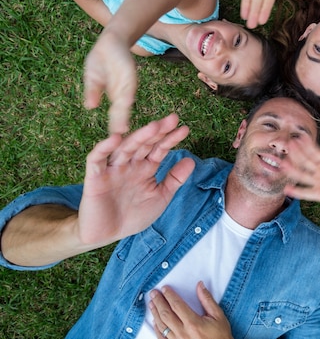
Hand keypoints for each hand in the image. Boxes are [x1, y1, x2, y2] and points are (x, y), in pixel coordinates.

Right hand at [78, 113, 193, 244]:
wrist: (106, 235)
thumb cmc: (133, 215)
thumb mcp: (160, 197)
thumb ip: (174, 179)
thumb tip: (192, 160)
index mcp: (145, 168)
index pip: (159, 149)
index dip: (171, 139)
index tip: (185, 129)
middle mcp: (130, 165)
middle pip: (144, 144)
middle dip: (158, 132)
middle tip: (172, 119)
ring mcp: (112, 169)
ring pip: (125, 148)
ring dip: (139, 137)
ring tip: (154, 126)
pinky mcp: (95, 178)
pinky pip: (96, 159)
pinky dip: (104, 148)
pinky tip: (116, 138)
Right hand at [83, 30, 138, 133]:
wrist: (112, 41)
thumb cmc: (102, 60)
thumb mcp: (93, 78)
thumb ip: (93, 91)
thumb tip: (90, 107)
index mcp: (115, 97)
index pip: (114, 115)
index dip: (113, 126)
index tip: (111, 141)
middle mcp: (123, 94)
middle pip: (121, 113)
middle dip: (119, 125)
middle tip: (118, 142)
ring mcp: (127, 85)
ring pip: (125, 103)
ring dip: (123, 115)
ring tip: (121, 129)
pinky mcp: (130, 75)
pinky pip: (127, 87)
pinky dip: (126, 95)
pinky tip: (125, 103)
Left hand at [150, 282, 233, 338]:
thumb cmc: (220, 335)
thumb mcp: (218, 316)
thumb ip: (207, 300)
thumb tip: (200, 286)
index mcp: (193, 323)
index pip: (177, 305)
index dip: (169, 296)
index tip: (164, 289)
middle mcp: (183, 333)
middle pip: (166, 314)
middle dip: (159, 302)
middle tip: (154, 293)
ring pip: (162, 326)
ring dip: (155, 313)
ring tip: (152, 304)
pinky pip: (162, 338)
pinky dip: (157, 329)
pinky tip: (155, 321)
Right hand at [282, 137, 319, 212]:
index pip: (315, 152)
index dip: (308, 145)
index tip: (301, 137)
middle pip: (306, 161)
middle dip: (297, 153)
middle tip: (289, 144)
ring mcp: (318, 183)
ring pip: (302, 175)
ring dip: (293, 170)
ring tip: (283, 163)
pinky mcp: (318, 194)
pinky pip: (306, 193)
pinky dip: (296, 192)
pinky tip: (287, 188)